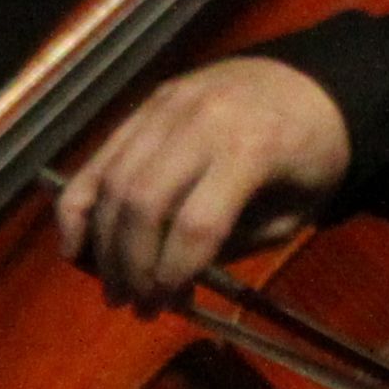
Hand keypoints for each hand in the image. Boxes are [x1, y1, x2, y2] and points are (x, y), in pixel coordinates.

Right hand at [53, 57, 352, 310]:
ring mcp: (169, 106)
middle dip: (132, 264)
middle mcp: (202, 121)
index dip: (174, 272)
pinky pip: (102, 156)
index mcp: (252, 147)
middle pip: (145, 202)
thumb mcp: (296, 210)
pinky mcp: (149, 104)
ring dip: (104, 244)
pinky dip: (80, 202)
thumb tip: (170, 280)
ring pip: (115, 180)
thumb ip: (236, 243)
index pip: (196, 223)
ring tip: (114, 288)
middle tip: (136, 305)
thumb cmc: (314, 156)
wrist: (314, 83)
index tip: (168, 306)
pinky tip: (74, 244)